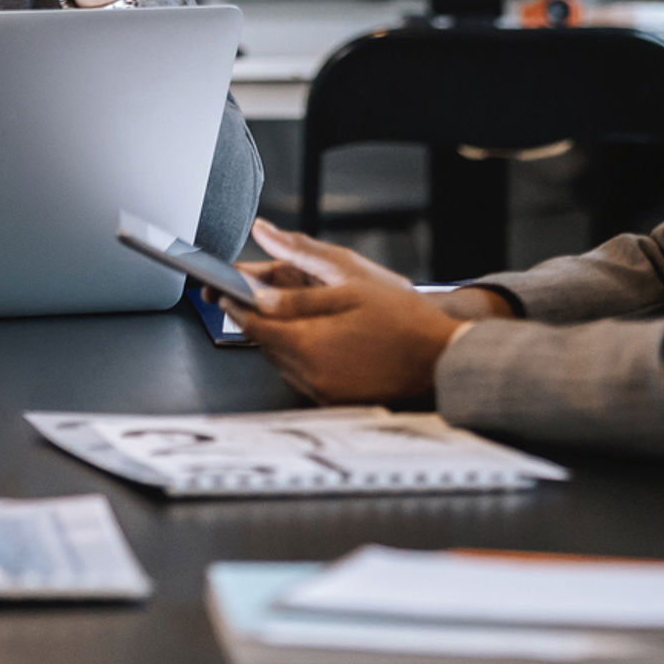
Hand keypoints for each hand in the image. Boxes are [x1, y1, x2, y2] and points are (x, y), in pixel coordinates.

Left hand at [224, 224, 479, 404]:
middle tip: (246, 294)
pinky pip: (302, 374)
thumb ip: (295, 280)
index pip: (254, 325)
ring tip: (285, 310)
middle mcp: (310, 374)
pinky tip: (313, 335)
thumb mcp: (346, 285)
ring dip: (276, 336)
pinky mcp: (336, 399)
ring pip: (281, 360)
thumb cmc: (402, 320)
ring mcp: (323, 391)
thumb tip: (258, 264)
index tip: (221, 289)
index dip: (234, 304)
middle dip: (254, 318)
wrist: (442, 357)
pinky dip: (298, 353)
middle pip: (264, 344)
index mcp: (308, 344)